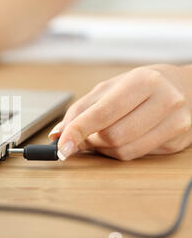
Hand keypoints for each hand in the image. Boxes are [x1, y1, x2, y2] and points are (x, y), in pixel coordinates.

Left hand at [50, 64, 191, 160]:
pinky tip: (123, 138)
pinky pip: (137, 156)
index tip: (61, 146)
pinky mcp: (178, 142)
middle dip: (91, 140)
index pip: (103, 113)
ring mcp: (176, 123)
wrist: (185, 87)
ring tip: (103, 135)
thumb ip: (80, 110)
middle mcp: (164, 100)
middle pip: (112, 136)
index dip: (78, 131)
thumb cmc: (140, 86)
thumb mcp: (108, 88)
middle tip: (84, 136)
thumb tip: (57, 134)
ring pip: (124, 151)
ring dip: (104, 149)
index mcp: (142, 81)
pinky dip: (120, 152)